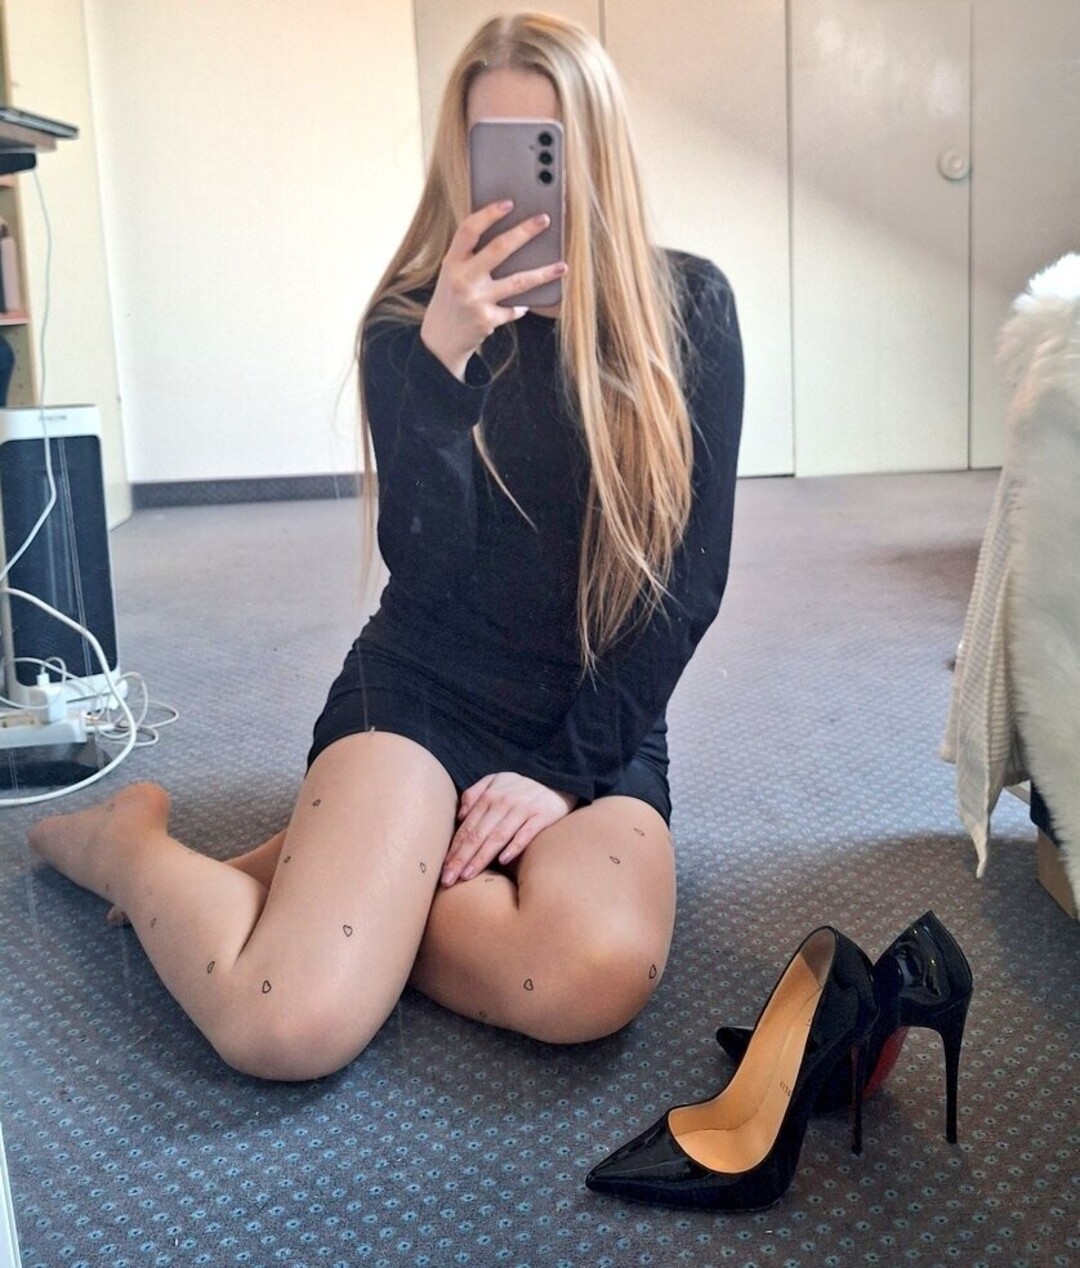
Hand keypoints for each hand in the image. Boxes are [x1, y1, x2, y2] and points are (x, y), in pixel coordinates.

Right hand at [420, 201, 567, 380]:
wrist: (440, 339)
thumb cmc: (451, 298)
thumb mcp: (452, 273)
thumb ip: (471, 256)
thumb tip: (510, 236)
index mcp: (452, 262)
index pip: (469, 230)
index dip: (489, 214)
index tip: (509, 202)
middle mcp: (463, 279)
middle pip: (499, 249)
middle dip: (524, 232)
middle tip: (545, 219)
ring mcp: (476, 300)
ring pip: (517, 282)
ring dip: (543, 274)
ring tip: (562, 266)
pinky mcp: (487, 319)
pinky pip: (514, 309)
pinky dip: (521, 306)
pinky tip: (525, 304)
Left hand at [440, 772, 577, 886]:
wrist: (557, 781)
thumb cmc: (521, 787)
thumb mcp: (496, 781)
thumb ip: (475, 793)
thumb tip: (460, 815)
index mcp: (490, 796)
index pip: (467, 827)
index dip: (454, 849)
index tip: (444, 869)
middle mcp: (504, 802)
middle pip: (478, 834)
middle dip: (461, 858)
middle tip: (449, 879)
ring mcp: (523, 809)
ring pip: (498, 836)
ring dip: (481, 857)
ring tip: (468, 875)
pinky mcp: (542, 816)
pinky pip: (526, 833)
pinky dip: (514, 846)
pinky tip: (503, 860)